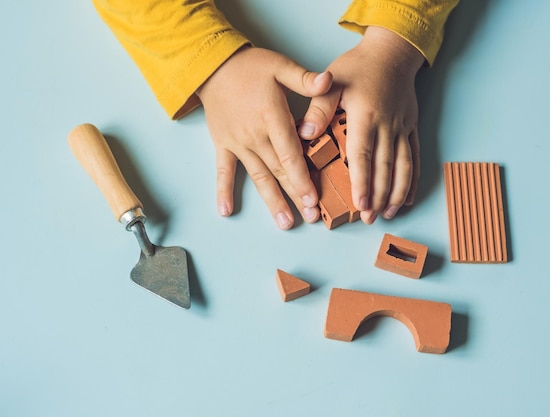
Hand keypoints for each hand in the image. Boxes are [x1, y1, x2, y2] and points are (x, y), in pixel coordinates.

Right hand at [196, 46, 332, 229]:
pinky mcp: (223, 145)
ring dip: (271, 201)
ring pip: (258, 176)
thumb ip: (305, 79)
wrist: (213, 66)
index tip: (313, 198)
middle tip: (309, 217)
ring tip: (284, 222)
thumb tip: (328, 80)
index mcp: (272, 117)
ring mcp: (238, 143)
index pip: (290, 153)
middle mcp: (255, 135)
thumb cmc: (250, 66)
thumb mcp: (280, 66)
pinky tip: (226, 211)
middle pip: (279, 170)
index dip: (302, 177)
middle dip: (295, 195)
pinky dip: (223, 191)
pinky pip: (223, 171)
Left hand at [299, 26, 424, 223]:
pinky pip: (415, 156)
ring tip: (390, 214)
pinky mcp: (411, 127)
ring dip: (397, 192)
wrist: (391, 52)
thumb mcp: (331, 81)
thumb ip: (318, 108)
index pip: (363, 155)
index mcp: (365, 116)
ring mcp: (402, 128)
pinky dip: (413, 179)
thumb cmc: (357, 67)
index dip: (362, 182)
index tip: (360, 203)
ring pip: (403, 166)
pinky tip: (409, 197)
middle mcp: (387, 125)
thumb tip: (304, 134)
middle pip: (385, 167)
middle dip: (378, 196)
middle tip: (370, 218)